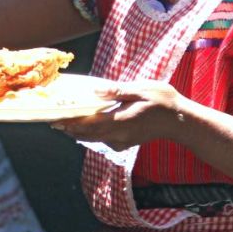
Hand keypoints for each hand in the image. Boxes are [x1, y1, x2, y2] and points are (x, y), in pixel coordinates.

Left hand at [52, 81, 190, 151]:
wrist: (180, 121)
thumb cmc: (163, 101)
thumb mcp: (142, 89)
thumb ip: (118, 91)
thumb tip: (95, 90)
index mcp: (121, 121)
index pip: (89, 124)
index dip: (70, 122)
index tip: (55, 118)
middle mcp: (119, 135)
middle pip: (86, 135)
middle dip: (69, 128)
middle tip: (52, 120)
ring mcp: (122, 141)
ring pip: (93, 139)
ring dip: (77, 132)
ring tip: (63, 123)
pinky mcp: (125, 142)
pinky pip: (102, 140)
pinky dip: (90, 134)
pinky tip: (85, 125)